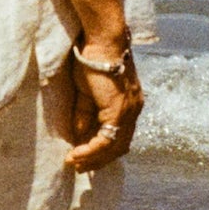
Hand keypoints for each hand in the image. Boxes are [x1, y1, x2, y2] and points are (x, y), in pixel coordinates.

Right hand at [65, 45, 142, 172]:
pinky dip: (90, 150)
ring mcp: (129, 111)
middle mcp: (134, 110)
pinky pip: (105, 140)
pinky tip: (76, 153)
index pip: (120, 136)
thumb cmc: (92, 60)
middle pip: (119, 146)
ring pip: (114, 147)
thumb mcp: (86, 93)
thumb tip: (79, 134)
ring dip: (93, 159)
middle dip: (98, 160)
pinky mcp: (119, 111)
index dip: (102, 150)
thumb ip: (85, 114)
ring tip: (74, 163)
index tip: (83, 157)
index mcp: (129, 104)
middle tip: (79, 167)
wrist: (102, 42)